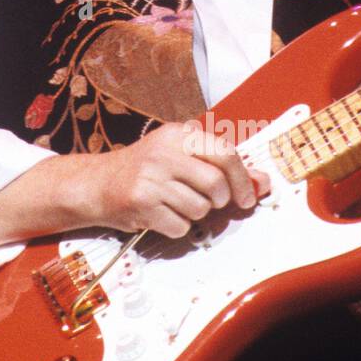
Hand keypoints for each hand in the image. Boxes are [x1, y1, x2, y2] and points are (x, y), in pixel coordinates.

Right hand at [91, 121, 269, 238]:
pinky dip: (177, 226)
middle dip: (219, 200)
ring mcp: (150, 178)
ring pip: (200, 209)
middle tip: (207, 200)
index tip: (247, 197)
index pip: (225, 153)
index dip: (243, 179)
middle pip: (216, 184)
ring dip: (194, 213)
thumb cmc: (148, 169)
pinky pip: (180, 226)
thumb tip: (262, 182)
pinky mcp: (141, 204)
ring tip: (175, 203)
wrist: (99, 183)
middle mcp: (164, 152)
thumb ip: (223, 167)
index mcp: (179, 134)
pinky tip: (162, 214)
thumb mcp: (182, 156)